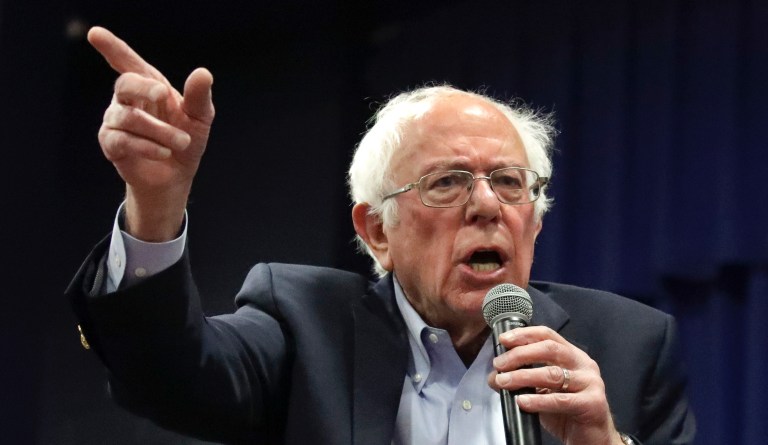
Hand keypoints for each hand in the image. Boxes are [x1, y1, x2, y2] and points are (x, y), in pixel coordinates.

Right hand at [88, 26, 214, 240]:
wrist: (177, 176)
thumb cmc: (186, 140)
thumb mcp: (200, 118)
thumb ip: (199, 97)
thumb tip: (203, 73)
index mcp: (148, 86)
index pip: (128, 63)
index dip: (112, 48)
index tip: (95, 34)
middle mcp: (127, 100)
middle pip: (124, 84)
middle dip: (143, 87)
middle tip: (163, 94)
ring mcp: (115, 121)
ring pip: (128, 117)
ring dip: (159, 131)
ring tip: (182, 141)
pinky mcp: (111, 144)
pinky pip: (123, 140)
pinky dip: (147, 146)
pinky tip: (164, 153)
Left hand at [488, 326, 622, 444]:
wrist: (591, 439)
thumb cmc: (567, 412)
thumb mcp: (542, 391)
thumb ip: (523, 380)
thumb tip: (495, 376)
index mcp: (572, 355)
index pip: (548, 335)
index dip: (524, 334)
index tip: (504, 340)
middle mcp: (584, 364)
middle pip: (549, 349)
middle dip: (520, 354)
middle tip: (500, 364)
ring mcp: (591, 383)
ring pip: (553, 374)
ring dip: (523, 376)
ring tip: (504, 382)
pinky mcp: (593, 403)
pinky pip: (561, 400)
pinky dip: (538, 400)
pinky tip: (522, 401)